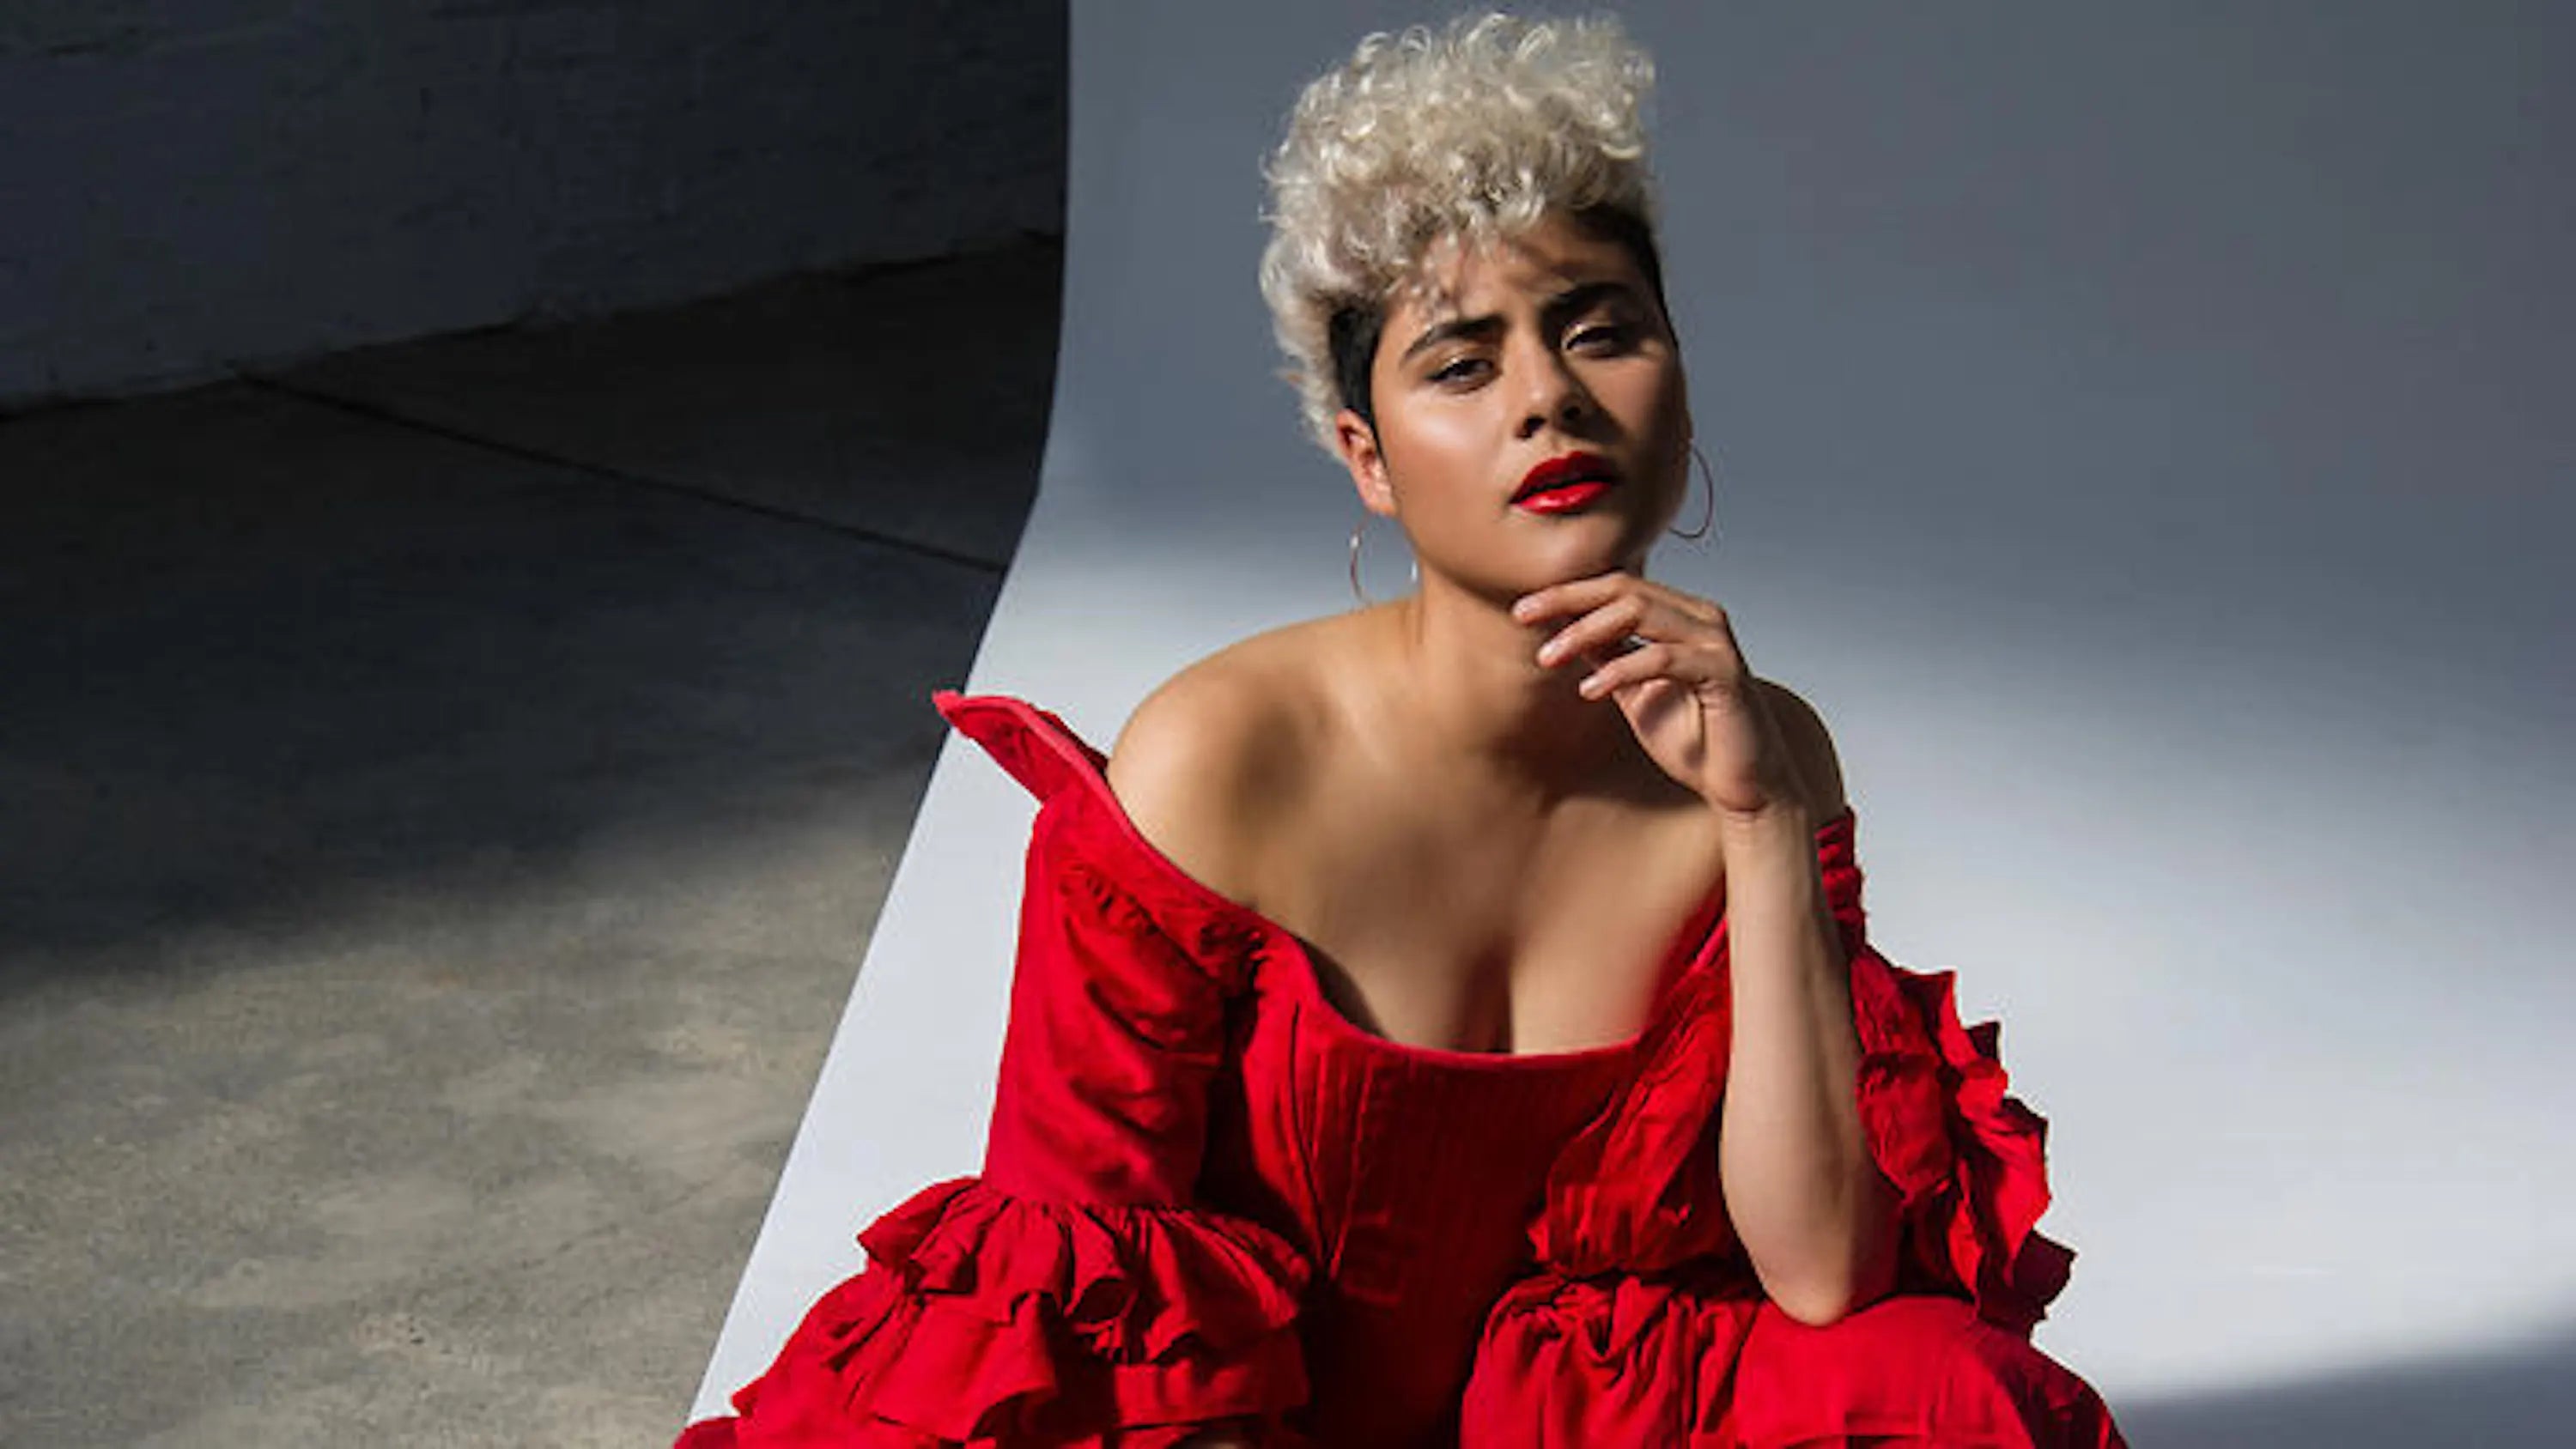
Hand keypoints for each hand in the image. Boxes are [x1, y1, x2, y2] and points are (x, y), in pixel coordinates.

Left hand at [1513, 572, 1807, 820]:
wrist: (1742, 786)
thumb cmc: (1694, 740)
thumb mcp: (1635, 693)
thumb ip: (1609, 657)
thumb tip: (1567, 631)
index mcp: (1681, 616)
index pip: (1618, 587)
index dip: (1569, 593)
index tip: (1523, 610)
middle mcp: (1701, 619)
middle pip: (1625, 589)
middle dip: (1569, 601)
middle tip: (1524, 618)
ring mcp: (1715, 643)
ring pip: (1640, 613)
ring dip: (1586, 631)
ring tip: (1549, 657)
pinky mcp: (1724, 673)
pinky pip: (1662, 659)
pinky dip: (1621, 669)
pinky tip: (1591, 688)